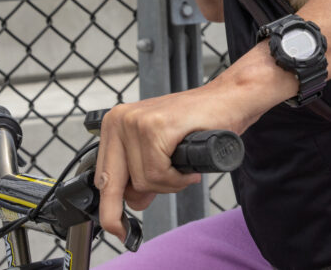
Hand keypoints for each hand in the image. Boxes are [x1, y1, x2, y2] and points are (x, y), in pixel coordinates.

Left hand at [93, 84, 254, 241]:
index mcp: (115, 124)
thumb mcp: (160, 150)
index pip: (102, 175)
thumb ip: (142, 174)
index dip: (108, 206)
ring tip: (183, 172)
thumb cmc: (198, 122)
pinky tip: (188, 170)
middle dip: (125, 207)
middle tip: (128, 230)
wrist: (228, 100)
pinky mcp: (156, 126)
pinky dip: (177, 180)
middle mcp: (119, 120)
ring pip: (141, 181)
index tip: (115, 226)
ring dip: (167, 186)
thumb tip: (134, 203)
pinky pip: (158, 173)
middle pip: (114, 182)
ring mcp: (136, 121)